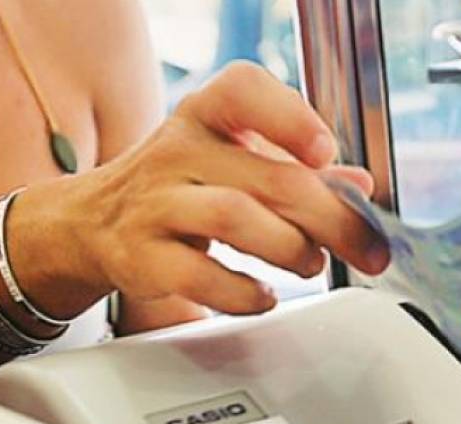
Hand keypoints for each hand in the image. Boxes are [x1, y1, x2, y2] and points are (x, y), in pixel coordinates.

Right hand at [6, 62, 388, 318]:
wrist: (94, 222)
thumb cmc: (184, 186)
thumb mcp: (238, 162)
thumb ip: (302, 173)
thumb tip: (360, 186)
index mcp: (207, 116)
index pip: (244, 90)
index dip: (291, 119)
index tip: (325, 153)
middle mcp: (179, 151)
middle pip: (272, 179)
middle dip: (333, 219)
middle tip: (366, 249)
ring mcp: (156, 204)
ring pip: (235, 219)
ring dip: (291, 249)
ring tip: (309, 263)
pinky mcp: (142, 257)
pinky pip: (199, 276)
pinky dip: (244, 292)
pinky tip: (264, 295)